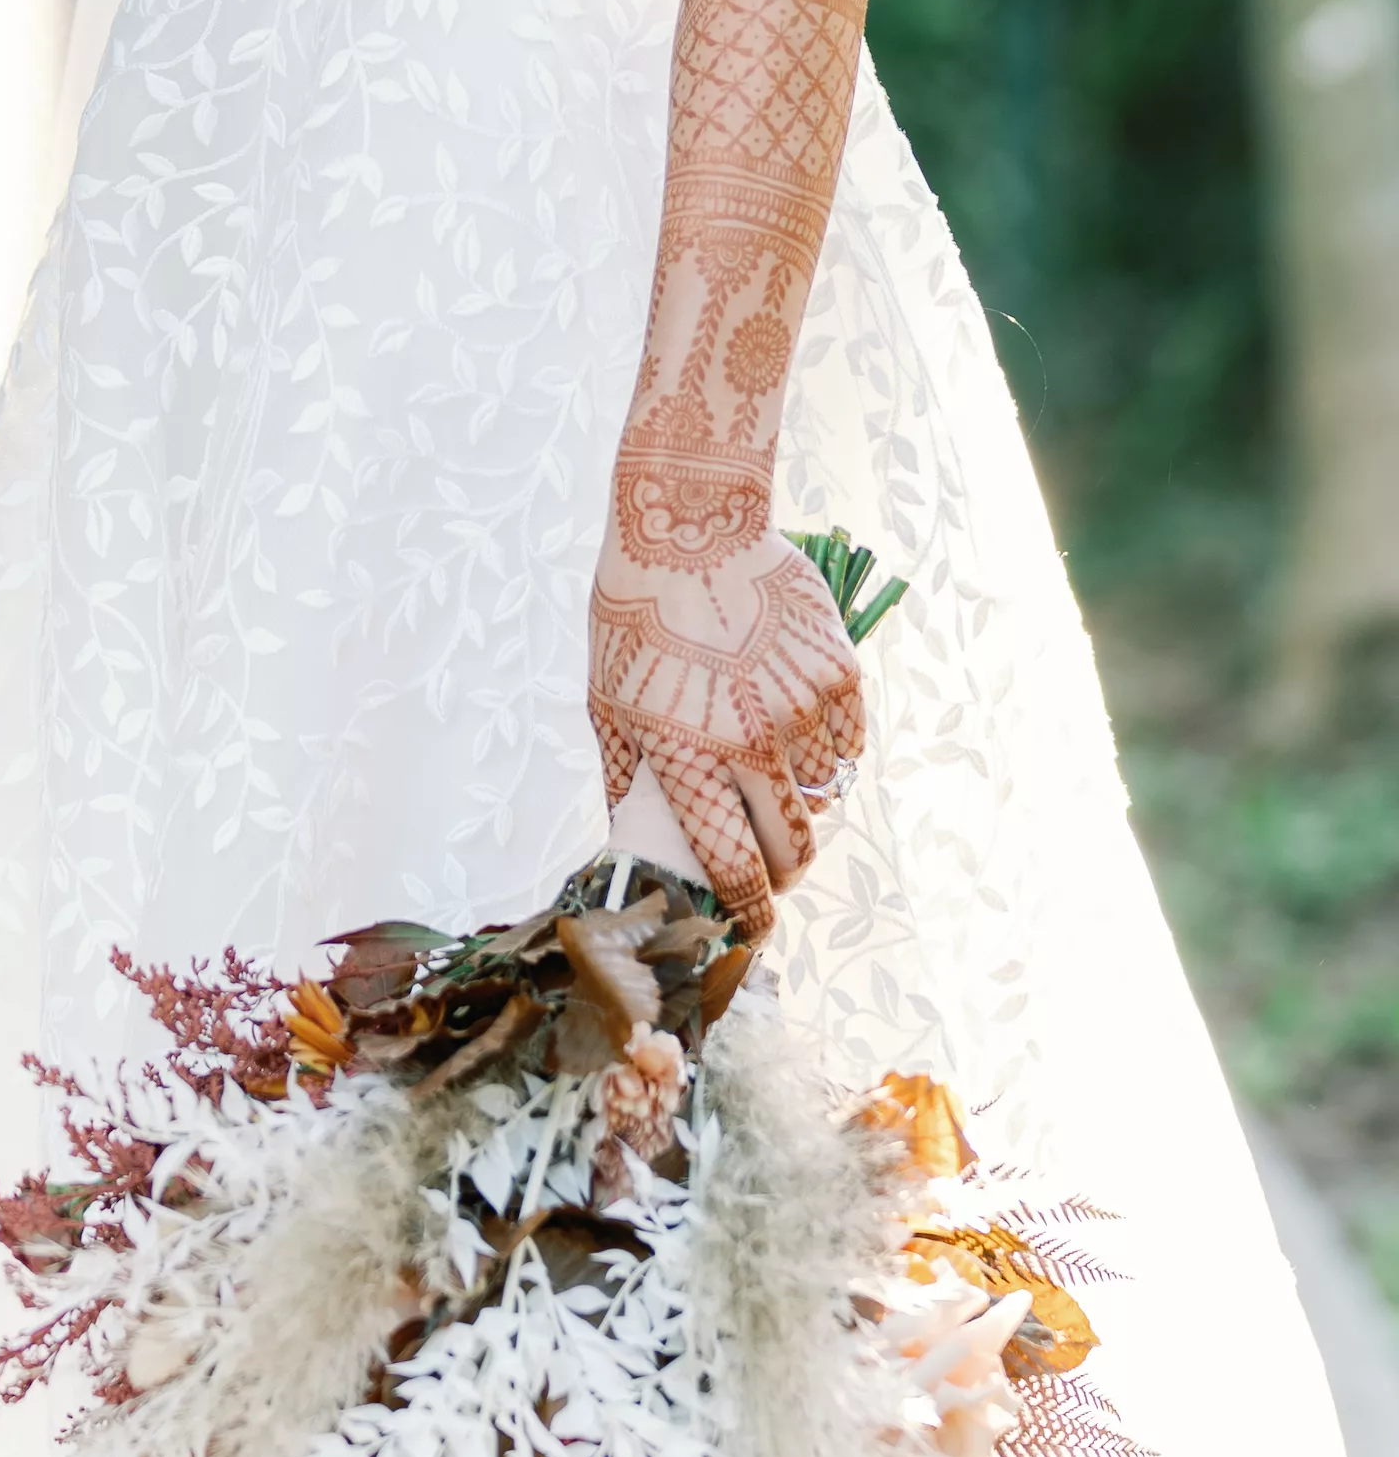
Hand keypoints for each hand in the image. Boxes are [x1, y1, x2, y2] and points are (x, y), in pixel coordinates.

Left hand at [588, 526, 864, 943]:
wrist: (689, 523)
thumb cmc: (634, 619)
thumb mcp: (608, 708)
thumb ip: (629, 784)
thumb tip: (635, 849)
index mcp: (687, 759)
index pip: (730, 868)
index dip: (746, 914)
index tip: (751, 932)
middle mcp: (750, 742)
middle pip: (791, 848)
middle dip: (784, 877)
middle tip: (772, 876)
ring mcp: (800, 707)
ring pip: (824, 799)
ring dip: (805, 811)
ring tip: (778, 794)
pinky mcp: (837, 673)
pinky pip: (848, 747)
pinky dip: (830, 759)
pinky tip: (801, 742)